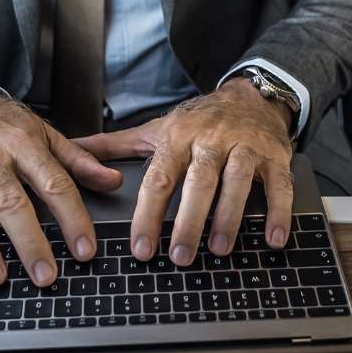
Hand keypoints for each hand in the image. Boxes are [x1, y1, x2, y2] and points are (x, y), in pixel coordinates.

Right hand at [0, 88, 124, 287]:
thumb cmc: (0, 124)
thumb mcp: (42, 133)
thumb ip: (77, 160)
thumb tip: (112, 181)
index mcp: (22, 144)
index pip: (53, 183)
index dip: (71, 217)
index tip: (85, 249)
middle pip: (10, 201)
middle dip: (29, 242)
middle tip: (45, 275)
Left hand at [70, 79, 294, 265]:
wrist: (249, 96)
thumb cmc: (198, 121)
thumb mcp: (155, 129)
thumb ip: (114, 145)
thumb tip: (72, 150)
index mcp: (177, 138)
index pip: (158, 178)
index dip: (148, 214)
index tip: (140, 247)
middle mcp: (210, 141)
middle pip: (198, 182)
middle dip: (188, 221)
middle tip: (180, 255)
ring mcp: (245, 147)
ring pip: (237, 182)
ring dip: (229, 218)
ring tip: (219, 249)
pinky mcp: (275, 156)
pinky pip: (278, 185)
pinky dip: (278, 212)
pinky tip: (273, 238)